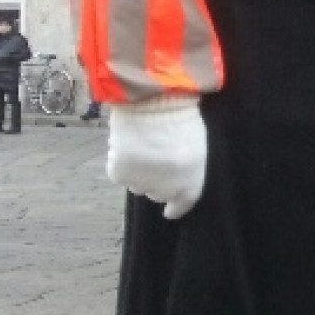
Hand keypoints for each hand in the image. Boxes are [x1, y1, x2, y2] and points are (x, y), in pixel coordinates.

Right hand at [108, 94, 207, 219]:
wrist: (154, 102)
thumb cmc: (180, 117)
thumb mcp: (195, 146)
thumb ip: (186, 168)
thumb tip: (174, 180)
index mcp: (191, 179)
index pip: (184, 202)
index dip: (177, 208)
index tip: (170, 212)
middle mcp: (167, 186)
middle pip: (157, 193)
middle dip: (156, 182)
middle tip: (154, 161)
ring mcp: (142, 182)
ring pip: (137, 184)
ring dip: (138, 172)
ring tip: (142, 147)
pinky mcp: (121, 173)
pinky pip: (119, 173)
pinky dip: (120, 162)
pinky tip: (127, 144)